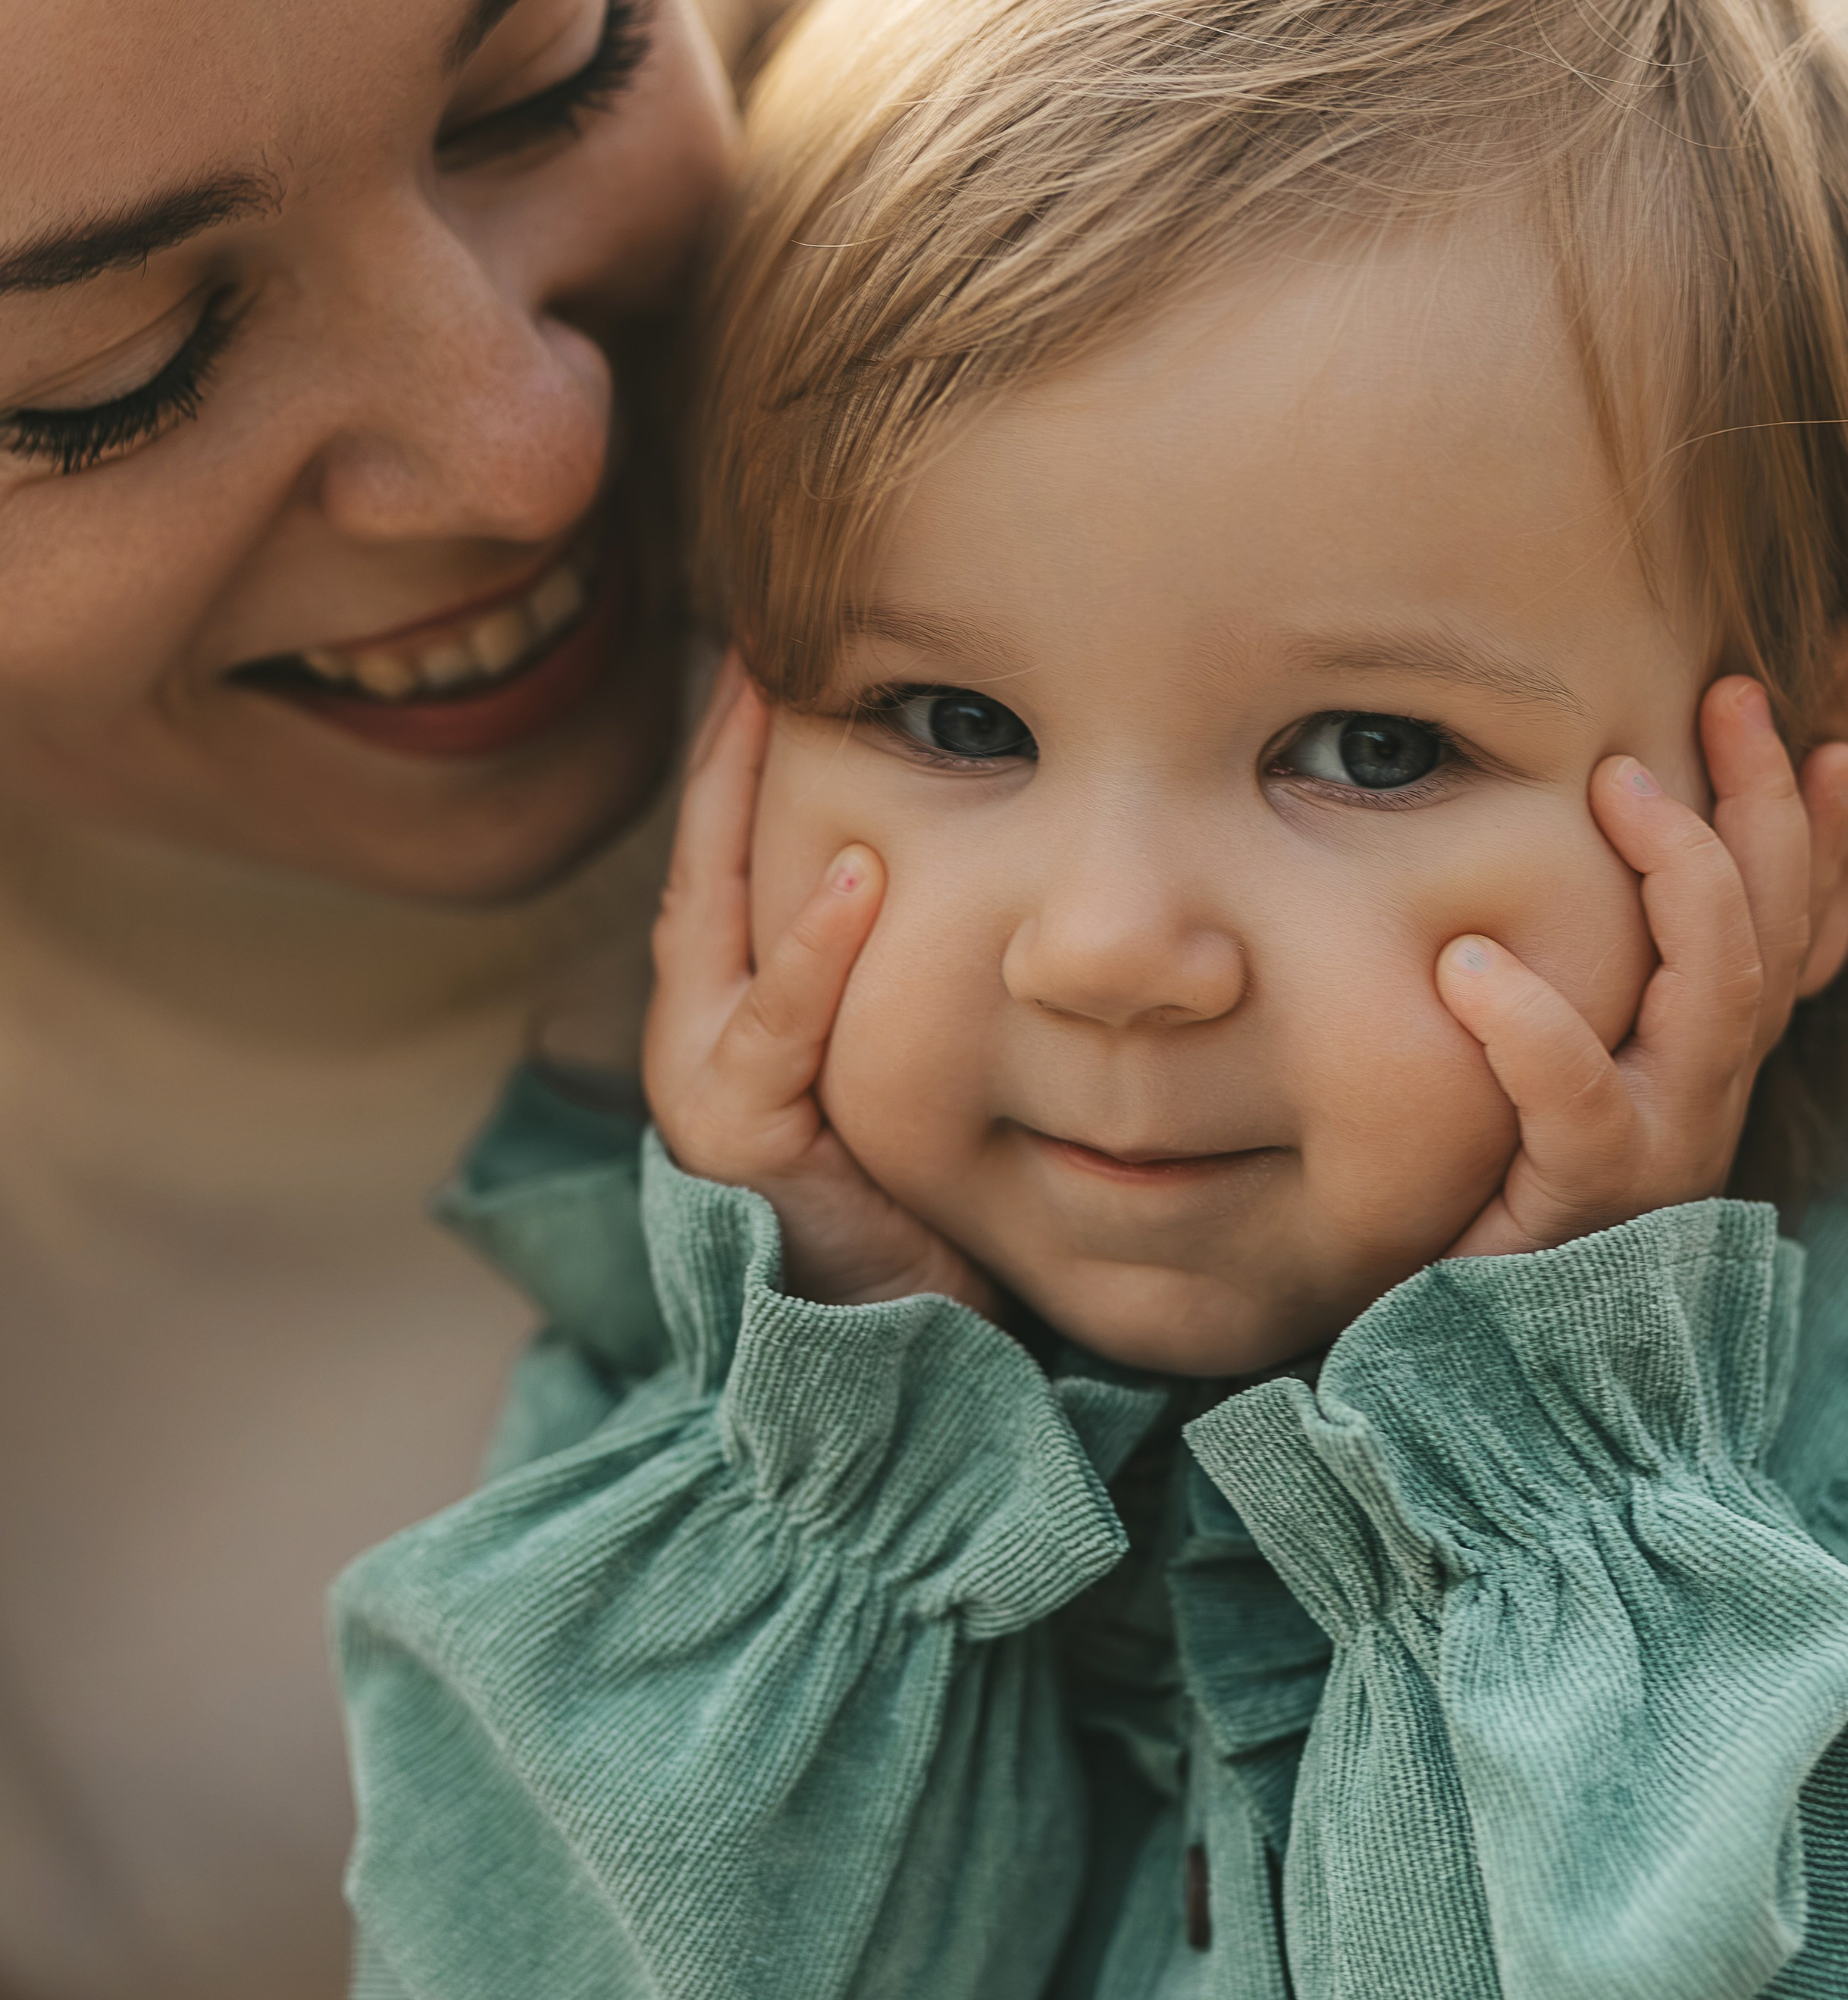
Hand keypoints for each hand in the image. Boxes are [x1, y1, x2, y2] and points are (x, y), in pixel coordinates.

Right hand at [645, 658, 999, 1312]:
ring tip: (777, 711)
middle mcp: (701, 1033)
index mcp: (735, 1006)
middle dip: (729, 753)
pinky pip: (772, 1035)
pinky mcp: (739, 1142)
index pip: (729, 852)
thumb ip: (910, 978)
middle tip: (765, 643)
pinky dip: (809, 959)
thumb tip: (995, 865)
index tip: (780, 655)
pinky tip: (854, 883)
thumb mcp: (911, 1065)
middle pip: (705, 860)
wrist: (890, 1355)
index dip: (744, 754)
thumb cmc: (918, 1200)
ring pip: (720, 926)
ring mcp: (706, 1085)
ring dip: (747, 816)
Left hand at [1433, 676, 1847, 1257]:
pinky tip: (1472, 966)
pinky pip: (1581, 1104)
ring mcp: (1655, 1157)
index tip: (1814, 733)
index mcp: (1695, 1063)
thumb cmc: (1477, 1190)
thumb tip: (1588, 844)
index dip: (1812, 832)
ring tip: (1618, 786)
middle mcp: (1698, 1102)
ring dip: (1683, 878)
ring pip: (1714, 1000)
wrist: (1451, 1358)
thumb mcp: (1535, 1066)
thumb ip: (1572, 973)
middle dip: (1761, 808)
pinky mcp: (1582, 1210)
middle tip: (1728, 700)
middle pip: (1767, 939)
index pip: (1785, 930)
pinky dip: (1533, 1026)